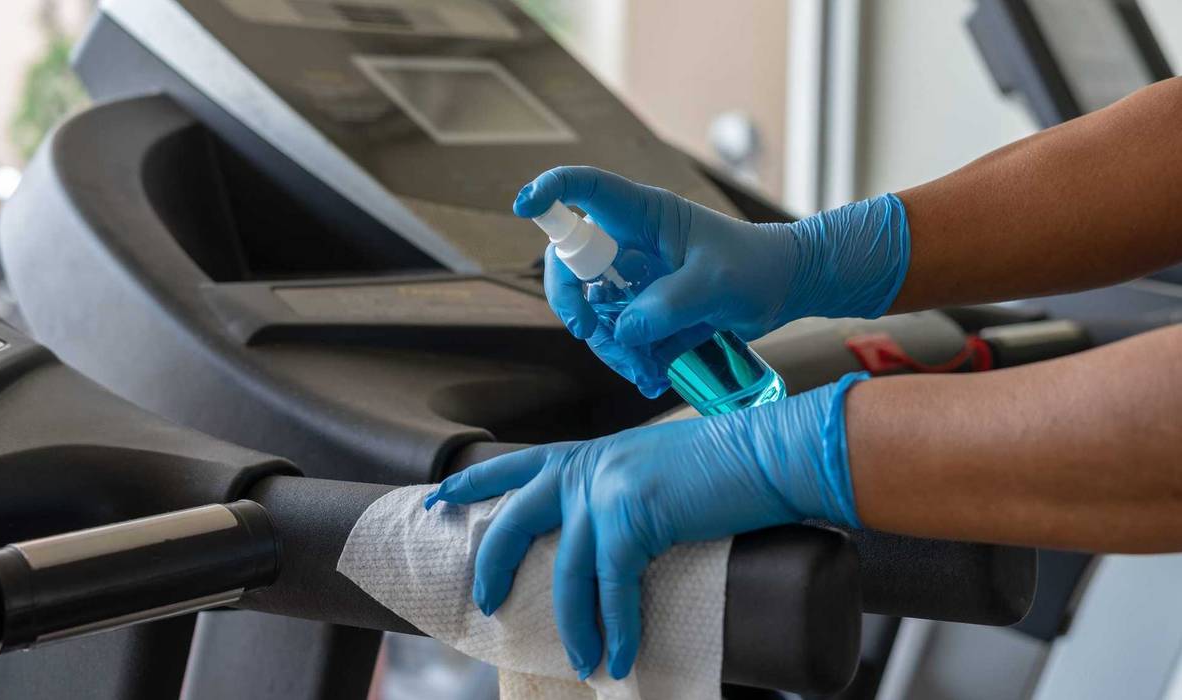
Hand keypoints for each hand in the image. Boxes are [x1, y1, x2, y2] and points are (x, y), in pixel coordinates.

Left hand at [425, 373, 867, 679]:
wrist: (772, 453)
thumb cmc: (726, 468)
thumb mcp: (654, 473)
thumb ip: (622, 497)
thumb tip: (613, 544)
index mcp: (589, 454)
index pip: (513, 466)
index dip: (472, 486)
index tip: (435, 501)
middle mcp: (588, 466)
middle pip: (514, 518)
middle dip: (493, 563)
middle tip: (486, 601)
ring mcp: (606, 488)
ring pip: (565, 570)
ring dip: (573, 624)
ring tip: (583, 659)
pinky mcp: (632, 515)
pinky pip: (610, 587)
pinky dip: (615, 628)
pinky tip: (620, 656)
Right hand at [514, 167, 908, 395]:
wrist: (782, 289)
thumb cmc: (756, 266)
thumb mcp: (718, 283)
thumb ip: (670, 305)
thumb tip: (624, 332)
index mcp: (643, 214)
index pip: (586, 189)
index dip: (551, 190)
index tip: (525, 205)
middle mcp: (627, 242)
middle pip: (570, 264)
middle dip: (575, 305)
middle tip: (593, 335)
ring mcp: (630, 276)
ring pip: (591, 310)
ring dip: (609, 347)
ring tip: (648, 373)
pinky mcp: (640, 307)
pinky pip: (615, 334)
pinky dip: (627, 359)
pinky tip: (651, 377)